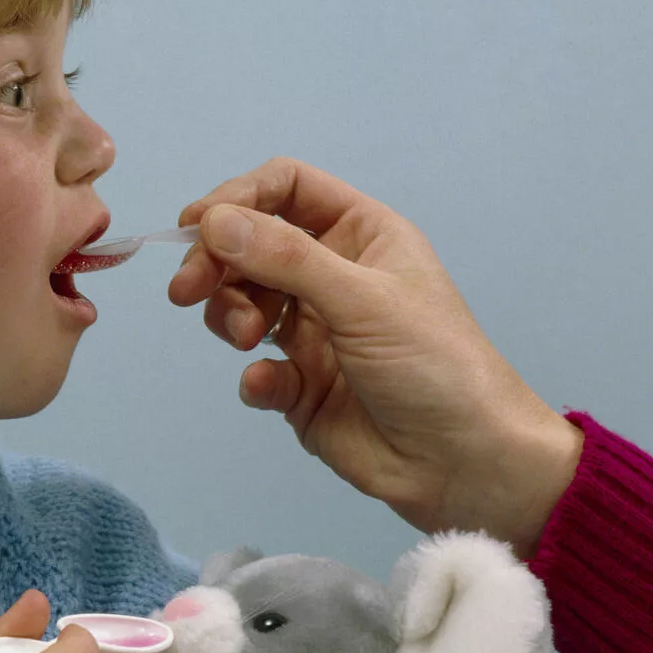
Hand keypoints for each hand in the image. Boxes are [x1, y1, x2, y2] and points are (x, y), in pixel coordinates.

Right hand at [168, 157, 582, 557]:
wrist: (465, 463)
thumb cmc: (435, 365)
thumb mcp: (362, 299)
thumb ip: (285, 258)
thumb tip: (212, 221)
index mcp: (362, 235)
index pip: (286, 189)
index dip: (238, 198)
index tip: (196, 225)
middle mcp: (335, 275)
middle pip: (251, 245)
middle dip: (217, 264)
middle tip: (188, 292)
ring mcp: (317, 333)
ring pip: (244, 304)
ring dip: (232, 316)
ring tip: (248, 341)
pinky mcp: (303, 387)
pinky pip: (257, 368)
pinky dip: (255, 375)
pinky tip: (272, 388)